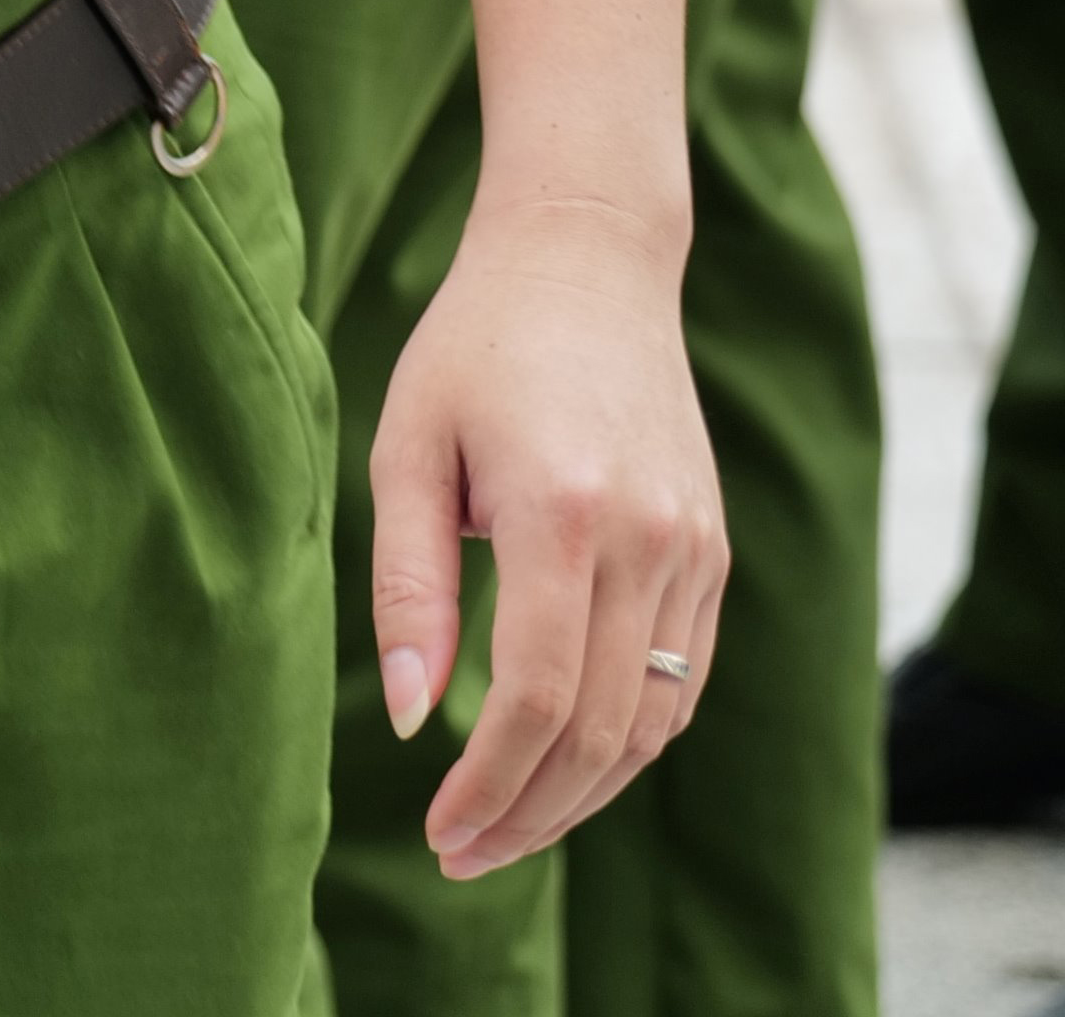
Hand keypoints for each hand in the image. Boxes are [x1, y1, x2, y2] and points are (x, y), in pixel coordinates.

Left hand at [369, 190, 723, 876]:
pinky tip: (567, 762)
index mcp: (564, 516)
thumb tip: (407, 718)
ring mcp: (695, 550)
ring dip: (584, 791)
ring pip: (654, 720)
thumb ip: (408, 586)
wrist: (587, 263)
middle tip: (465, 855)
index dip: (489, 782)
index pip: (535, 698)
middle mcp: (648, 543)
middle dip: (533, 811)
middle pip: (601, 729)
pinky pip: (682, 679)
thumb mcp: (407, 450)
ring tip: (508, 827)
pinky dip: (630, 737)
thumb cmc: (470, 347)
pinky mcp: (713, 551)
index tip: (439, 830)